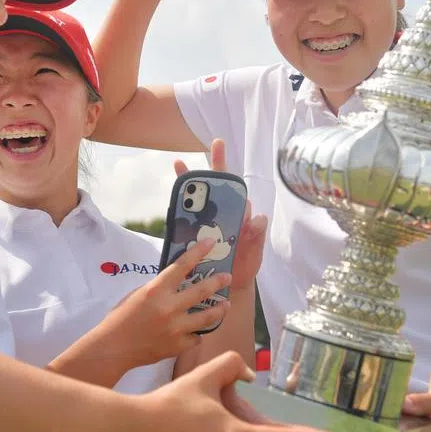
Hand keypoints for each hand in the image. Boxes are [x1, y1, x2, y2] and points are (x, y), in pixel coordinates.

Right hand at [99, 236, 230, 366]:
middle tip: (227, 277)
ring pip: (207, 317)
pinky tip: (198, 330)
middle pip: (202, 290)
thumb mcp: (138, 294)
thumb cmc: (122, 317)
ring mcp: (175, 329)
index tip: (211, 242)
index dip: (198, 252)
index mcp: (156, 290)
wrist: (114, 347)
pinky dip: (197, 333)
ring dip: (219, 309)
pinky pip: (196, 337)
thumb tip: (179, 281)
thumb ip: (160, 288)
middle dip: (218, 281)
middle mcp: (168, 307)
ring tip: (226, 304)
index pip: (182, 266)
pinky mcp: (178, 346)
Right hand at [174, 139, 266, 293]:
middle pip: (211, 190)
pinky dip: (178, 211)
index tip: (218, 145)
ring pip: (195, 203)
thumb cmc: (246, 266)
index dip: (225, 169)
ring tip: (179, 167)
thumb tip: (258, 217)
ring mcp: (206, 227)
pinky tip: (172, 201)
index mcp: (237, 217)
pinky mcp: (193, 239)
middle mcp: (221, 217)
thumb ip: (256, 236)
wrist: (231, 287)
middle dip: (205, 170)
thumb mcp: (255, 252)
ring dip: (186, 187)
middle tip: (197, 153)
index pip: (232, 189)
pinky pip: (184, 223)